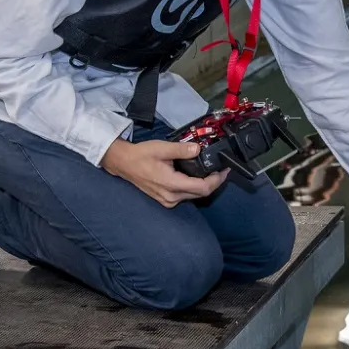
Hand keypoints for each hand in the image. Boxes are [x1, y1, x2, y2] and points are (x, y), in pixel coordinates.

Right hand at [102, 137, 229, 207]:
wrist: (124, 164)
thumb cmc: (141, 155)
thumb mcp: (162, 148)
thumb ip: (182, 149)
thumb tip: (198, 149)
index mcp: (171, 184)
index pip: (203, 188)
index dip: (217, 180)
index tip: (225, 170)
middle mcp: (171, 197)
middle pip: (201, 193)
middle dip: (214, 182)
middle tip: (222, 170)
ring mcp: (168, 200)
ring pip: (195, 196)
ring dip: (206, 185)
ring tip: (213, 172)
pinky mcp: (166, 200)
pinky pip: (187, 196)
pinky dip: (196, 187)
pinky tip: (199, 177)